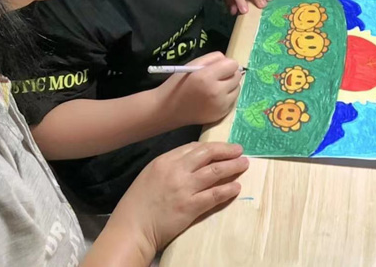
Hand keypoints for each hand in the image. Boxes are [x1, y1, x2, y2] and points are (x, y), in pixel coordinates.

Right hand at [109, 142, 248, 254]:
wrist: (131, 229)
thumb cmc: (137, 204)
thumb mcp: (149, 175)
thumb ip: (169, 165)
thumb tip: (193, 158)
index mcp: (164, 161)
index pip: (194, 147)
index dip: (212, 146)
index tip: (223, 148)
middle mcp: (176, 170)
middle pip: (208, 153)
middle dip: (227, 150)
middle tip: (240, 151)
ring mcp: (185, 188)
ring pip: (216, 171)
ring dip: (233, 166)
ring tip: (244, 164)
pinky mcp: (191, 206)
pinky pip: (215, 194)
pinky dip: (228, 190)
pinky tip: (236, 188)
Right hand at [155, 52, 240, 125]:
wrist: (168, 109)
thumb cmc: (178, 84)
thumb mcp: (192, 64)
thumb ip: (213, 58)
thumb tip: (230, 61)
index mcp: (206, 77)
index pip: (233, 65)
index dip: (226, 64)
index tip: (218, 67)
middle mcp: (216, 92)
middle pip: (237, 76)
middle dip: (229, 74)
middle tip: (216, 77)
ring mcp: (220, 106)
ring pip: (237, 88)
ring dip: (230, 86)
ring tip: (215, 88)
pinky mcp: (221, 115)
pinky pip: (233, 100)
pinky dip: (227, 97)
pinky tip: (214, 98)